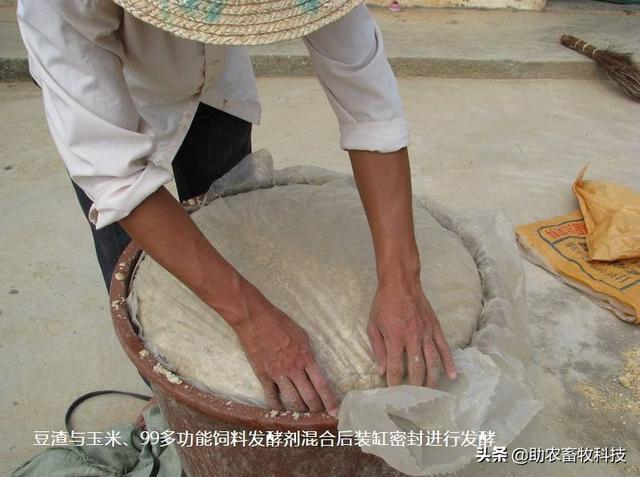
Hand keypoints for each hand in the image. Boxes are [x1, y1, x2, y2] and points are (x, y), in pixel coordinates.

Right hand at [233, 298, 338, 415]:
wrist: (256, 320)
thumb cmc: (280, 323)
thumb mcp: (302, 335)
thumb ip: (308, 353)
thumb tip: (312, 365)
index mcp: (306, 357)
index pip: (322, 384)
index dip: (330, 401)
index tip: (335, 412)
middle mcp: (294, 369)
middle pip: (309, 397)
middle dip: (316, 409)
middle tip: (319, 415)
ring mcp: (278, 374)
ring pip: (292, 401)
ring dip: (299, 411)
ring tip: (303, 415)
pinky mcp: (263, 376)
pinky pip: (271, 397)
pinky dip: (277, 407)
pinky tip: (281, 412)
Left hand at [367, 277, 456, 387]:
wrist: (401, 283)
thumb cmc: (384, 304)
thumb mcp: (373, 325)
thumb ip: (377, 349)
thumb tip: (380, 370)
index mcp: (395, 337)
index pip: (396, 367)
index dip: (395, 382)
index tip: (394, 391)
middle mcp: (413, 337)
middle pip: (417, 368)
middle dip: (415, 385)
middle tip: (413, 396)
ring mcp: (427, 333)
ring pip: (433, 361)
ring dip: (432, 379)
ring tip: (429, 391)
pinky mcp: (436, 328)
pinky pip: (445, 348)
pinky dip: (449, 363)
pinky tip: (451, 376)